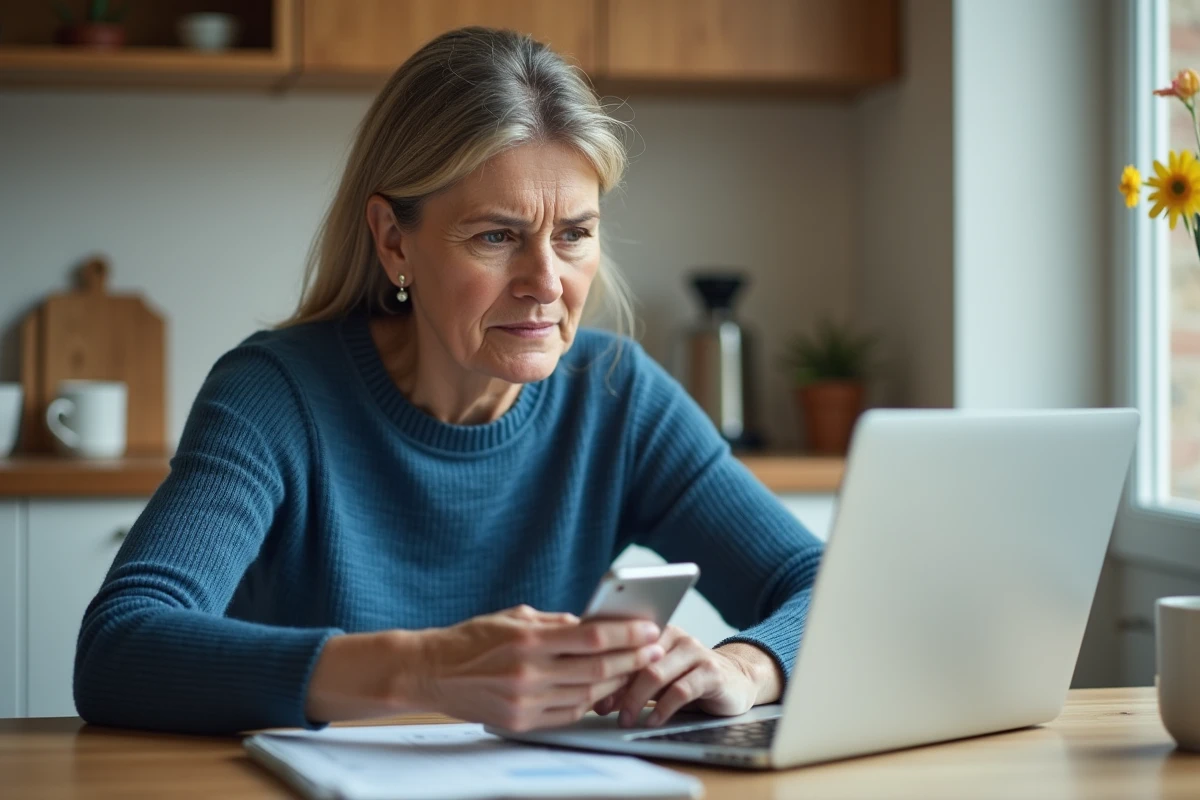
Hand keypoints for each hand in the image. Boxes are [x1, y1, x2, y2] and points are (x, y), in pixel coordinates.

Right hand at [419, 605, 664, 730]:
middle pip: (597, 668)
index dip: (627, 634)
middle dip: (632, 658)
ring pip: (587, 694)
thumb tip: (594, 625)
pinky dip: (589, 701)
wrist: (432, 673)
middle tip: (654, 650)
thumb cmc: (473, 639)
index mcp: (529, 639)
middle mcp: (530, 672)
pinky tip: (602, 689)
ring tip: (633, 668)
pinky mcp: (521, 721)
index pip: (592, 637)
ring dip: (616, 681)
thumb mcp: (515, 617)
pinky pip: (568, 713)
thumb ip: (556, 623)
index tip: (649, 629)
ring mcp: (526, 701)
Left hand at [592, 627, 782, 727]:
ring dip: (635, 700)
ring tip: (625, 719)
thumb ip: (632, 675)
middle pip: (637, 659)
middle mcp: (676, 636)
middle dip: (616, 687)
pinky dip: (662, 709)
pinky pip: (680, 691)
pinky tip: (652, 722)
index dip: (604, 668)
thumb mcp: (659, 673)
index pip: (625, 644)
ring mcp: (696, 652)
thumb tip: (592, 691)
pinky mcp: (712, 673)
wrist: (737, 679)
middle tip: (601, 709)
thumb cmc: (688, 678)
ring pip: (656, 673)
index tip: (588, 691)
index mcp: (658, 630)